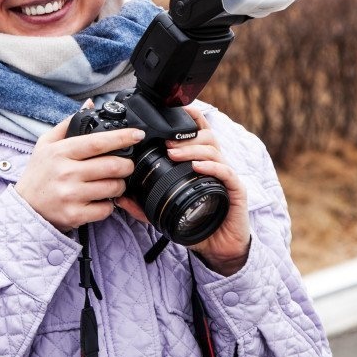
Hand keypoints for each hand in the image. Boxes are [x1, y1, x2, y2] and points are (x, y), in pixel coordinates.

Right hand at [16, 109, 144, 232]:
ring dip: (120, 185)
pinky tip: (100, 199)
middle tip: (126, 164)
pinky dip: (109, 204)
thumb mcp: (46, 144)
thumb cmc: (39, 173)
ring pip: (113, 188)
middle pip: (112, 166)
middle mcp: (66, 173)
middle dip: (127, 164)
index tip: (137, 134)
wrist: (25, 207)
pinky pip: (106, 209)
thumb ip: (68, 123)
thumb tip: (89, 105)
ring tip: (113, 182)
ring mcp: (71, 195)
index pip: (98, 142)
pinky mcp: (75, 215)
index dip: (122, 137)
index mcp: (61, 152)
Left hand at [116, 105, 251, 275]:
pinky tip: (197, 167)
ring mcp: (226, 176)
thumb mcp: (165, 212)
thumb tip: (120, 198)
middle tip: (166, 142)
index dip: (190, 118)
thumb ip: (143, 205)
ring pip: (214, 150)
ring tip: (175, 153)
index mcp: (201, 163)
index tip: (174, 110)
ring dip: (193, 149)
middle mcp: (215, 165)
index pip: (199, 133)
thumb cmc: (196, 223)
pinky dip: (211, 167)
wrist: (219, 247)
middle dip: (185, 136)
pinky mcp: (236, 190)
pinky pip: (226, 172)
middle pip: (206, 136)